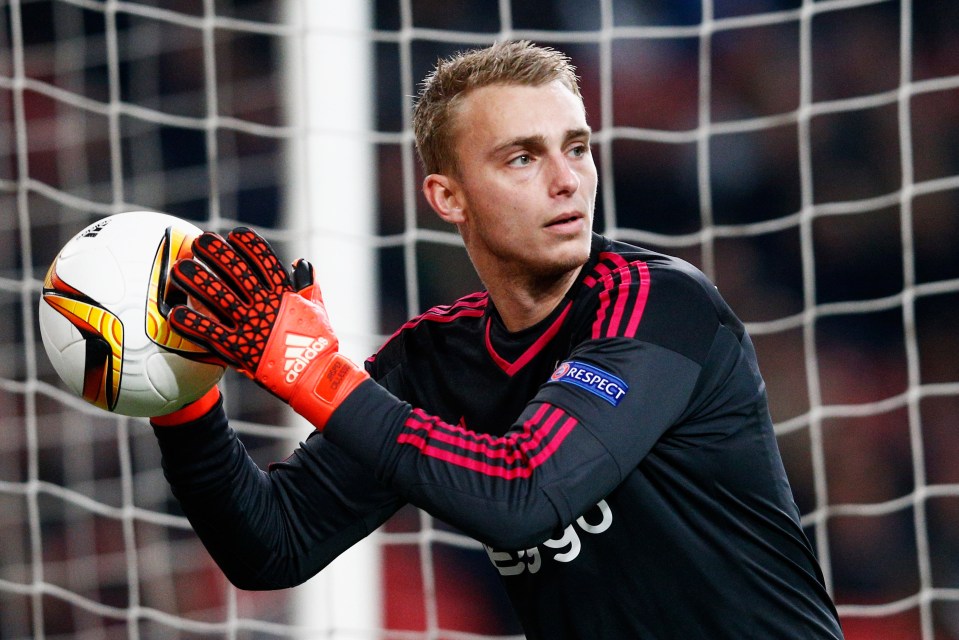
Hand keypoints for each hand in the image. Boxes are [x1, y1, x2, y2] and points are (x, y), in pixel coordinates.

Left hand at [167, 227, 368, 429]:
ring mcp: (251, 326)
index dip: (249, 246)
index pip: (265, 262)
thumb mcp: (317, 309)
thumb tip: (301, 262)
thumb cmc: (318, 345)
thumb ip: (308, 284)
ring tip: (180, 269)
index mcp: (284, 295)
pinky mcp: (239, 349)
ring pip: (217, 297)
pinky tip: (175, 314)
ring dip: (197, 281)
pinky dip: (192, 324)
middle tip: (200, 242)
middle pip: (236, 272)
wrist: (315, 378)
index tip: (235, 234)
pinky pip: (210, 333)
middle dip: (217, 254)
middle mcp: (265, 306)